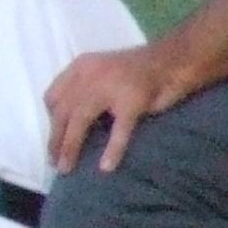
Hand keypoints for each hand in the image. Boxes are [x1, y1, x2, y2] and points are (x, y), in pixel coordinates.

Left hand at [44, 43, 177, 173]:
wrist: (176, 59)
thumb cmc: (139, 70)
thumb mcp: (102, 72)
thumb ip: (84, 89)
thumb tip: (69, 123)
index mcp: (80, 67)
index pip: (53, 96)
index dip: (51, 119)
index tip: (54, 136)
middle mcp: (90, 75)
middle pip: (62, 111)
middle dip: (55, 139)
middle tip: (53, 162)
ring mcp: (111, 88)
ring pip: (81, 121)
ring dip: (71, 147)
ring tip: (66, 168)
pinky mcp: (133, 101)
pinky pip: (119, 131)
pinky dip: (112, 150)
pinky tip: (106, 167)